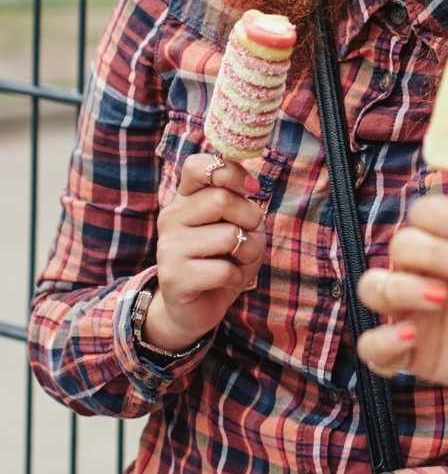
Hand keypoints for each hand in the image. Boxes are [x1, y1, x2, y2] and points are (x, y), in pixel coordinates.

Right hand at [149, 153, 265, 349]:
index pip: (198, 165)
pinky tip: (224, 281)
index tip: (252, 189)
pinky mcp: (174, 277)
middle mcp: (171, 217)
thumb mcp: (236, 223)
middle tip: (244, 237)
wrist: (195, 307)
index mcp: (185, 198)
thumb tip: (250, 184)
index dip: (233, 173)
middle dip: (250, 220)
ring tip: (234, 262)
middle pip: (223, 200)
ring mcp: (169, 247)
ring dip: (247, 252)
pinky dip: (236, 277)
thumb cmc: (222, 258)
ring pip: (229, 236)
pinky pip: (225, 270)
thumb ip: (238, 199)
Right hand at [356, 194, 447, 389]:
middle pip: (400, 245)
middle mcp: (421, 272)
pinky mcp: (408, 352)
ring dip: (402, 287)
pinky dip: (383, 340)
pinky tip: (411, 336)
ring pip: (373, 287)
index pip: (424, 213)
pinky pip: (371, 346)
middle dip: (434, 253)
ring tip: (441, 297)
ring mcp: (410, 312)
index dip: (442, 217)